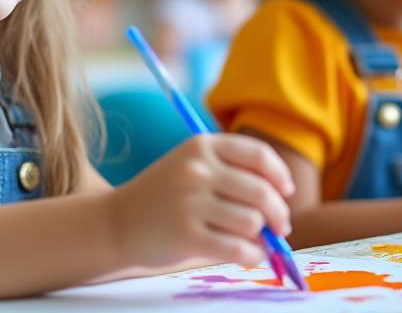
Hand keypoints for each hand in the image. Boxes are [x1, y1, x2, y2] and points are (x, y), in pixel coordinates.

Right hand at [108, 134, 293, 269]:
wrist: (116, 223)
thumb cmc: (163, 196)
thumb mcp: (191, 167)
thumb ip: (232, 175)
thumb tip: (281, 203)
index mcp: (201, 146)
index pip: (257, 155)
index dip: (279, 175)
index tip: (286, 191)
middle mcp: (196, 170)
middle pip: (261, 191)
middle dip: (279, 213)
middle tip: (281, 226)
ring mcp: (190, 202)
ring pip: (253, 221)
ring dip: (263, 236)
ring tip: (256, 241)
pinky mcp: (186, 235)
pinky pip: (238, 248)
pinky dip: (252, 255)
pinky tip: (247, 255)